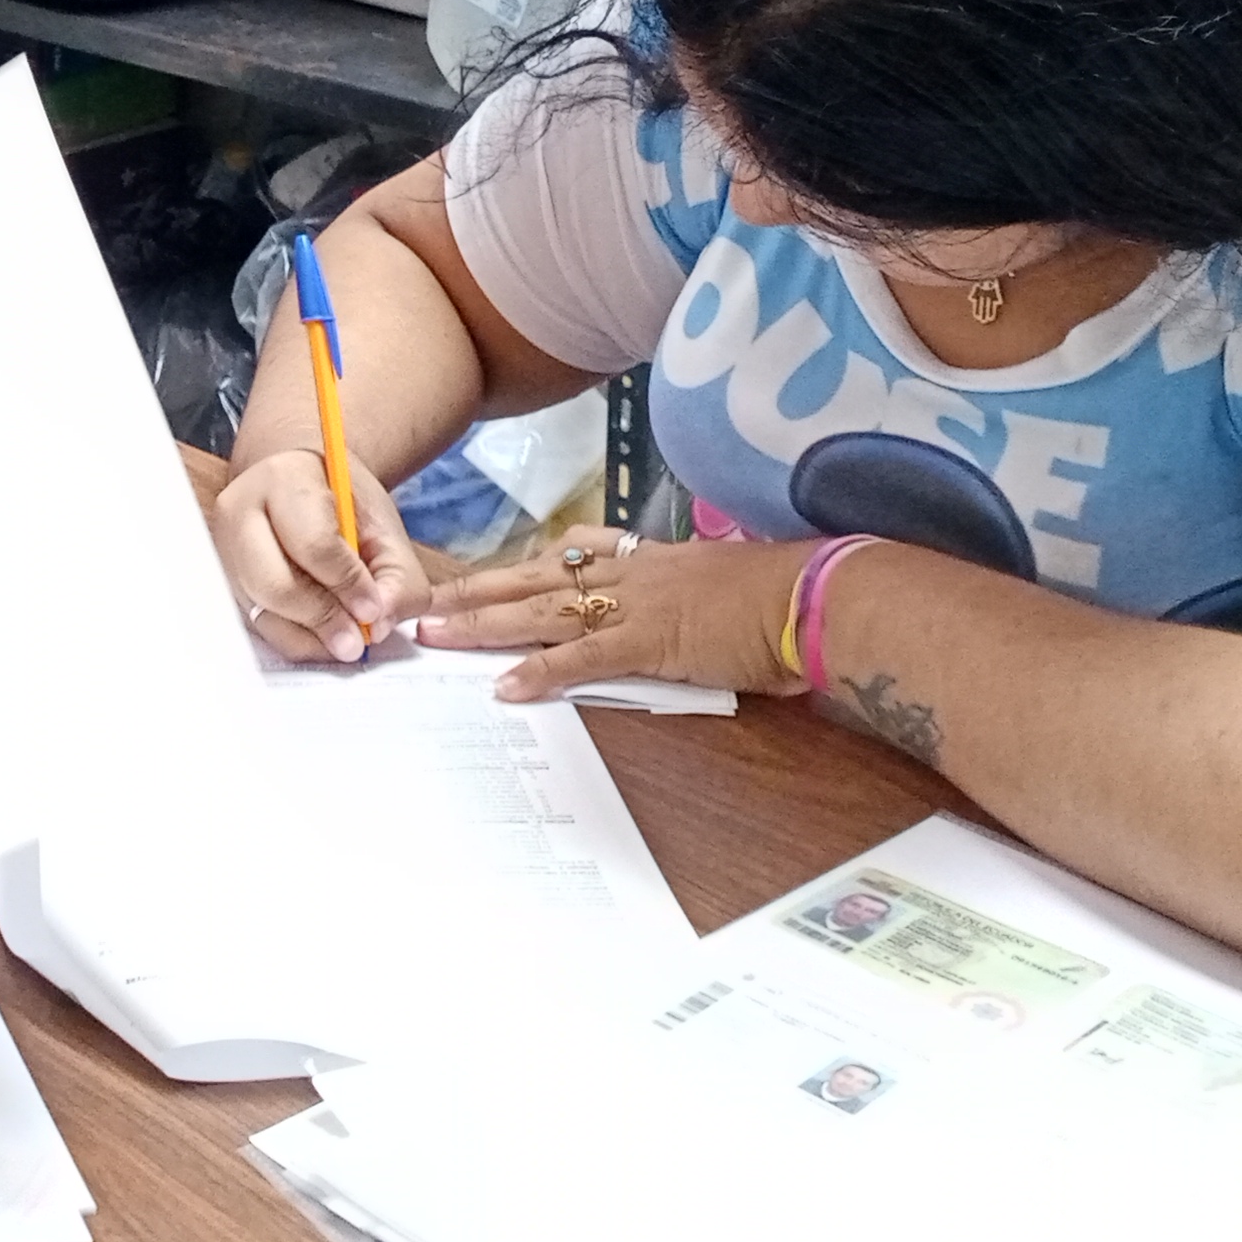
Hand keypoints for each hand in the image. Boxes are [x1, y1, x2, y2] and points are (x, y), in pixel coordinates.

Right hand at [213, 447, 437, 664]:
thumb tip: (378, 625)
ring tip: (346, 640)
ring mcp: (226, 552)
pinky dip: (296, 640)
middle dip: (322, 618)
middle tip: (358, 638)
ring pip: (263, 612)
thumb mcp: (382, 526)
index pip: (313, 543)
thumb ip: (396, 576)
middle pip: (274, 584)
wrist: (299, 487)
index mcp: (284, 480)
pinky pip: (259, 626)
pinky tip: (324, 638)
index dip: (346, 583)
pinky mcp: (226, 583)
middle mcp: (241, 514)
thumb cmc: (341, 503)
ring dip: (310, 636)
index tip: (373, 608)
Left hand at [417, 530, 804, 704]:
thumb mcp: (723, 586)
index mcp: (651, 559)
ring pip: (542, 610)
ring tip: (437, 634)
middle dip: (478, 589)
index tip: (488, 573)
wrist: (814, 596)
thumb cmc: (783, 596)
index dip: (525, 567)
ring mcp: (636, 605)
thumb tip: (678, 618)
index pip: (572, 554)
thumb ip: (688, 597)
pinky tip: (505, 687)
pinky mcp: (649, 641)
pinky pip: (582, 658)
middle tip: (427, 599)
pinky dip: (541, 672)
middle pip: (536, 576)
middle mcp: (632, 573)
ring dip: (484, 624)